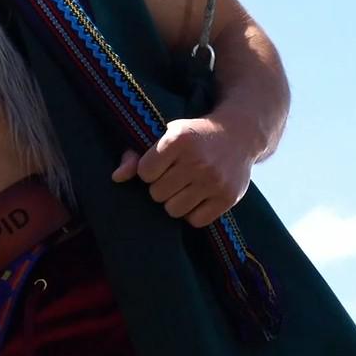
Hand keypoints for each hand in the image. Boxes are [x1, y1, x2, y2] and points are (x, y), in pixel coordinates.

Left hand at [109, 115, 263, 227]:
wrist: (239, 135)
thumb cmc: (194, 136)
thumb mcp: (166, 134)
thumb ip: (137, 154)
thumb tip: (116, 177)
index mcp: (178, 139)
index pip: (144, 173)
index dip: (149, 170)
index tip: (161, 163)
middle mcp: (197, 161)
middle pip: (157, 194)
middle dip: (161, 186)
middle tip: (175, 175)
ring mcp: (214, 181)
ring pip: (173, 210)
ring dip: (175, 201)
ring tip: (185, 187)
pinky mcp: (228, 198)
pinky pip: (195, 221)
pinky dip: (193, 213)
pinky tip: (198, 197)